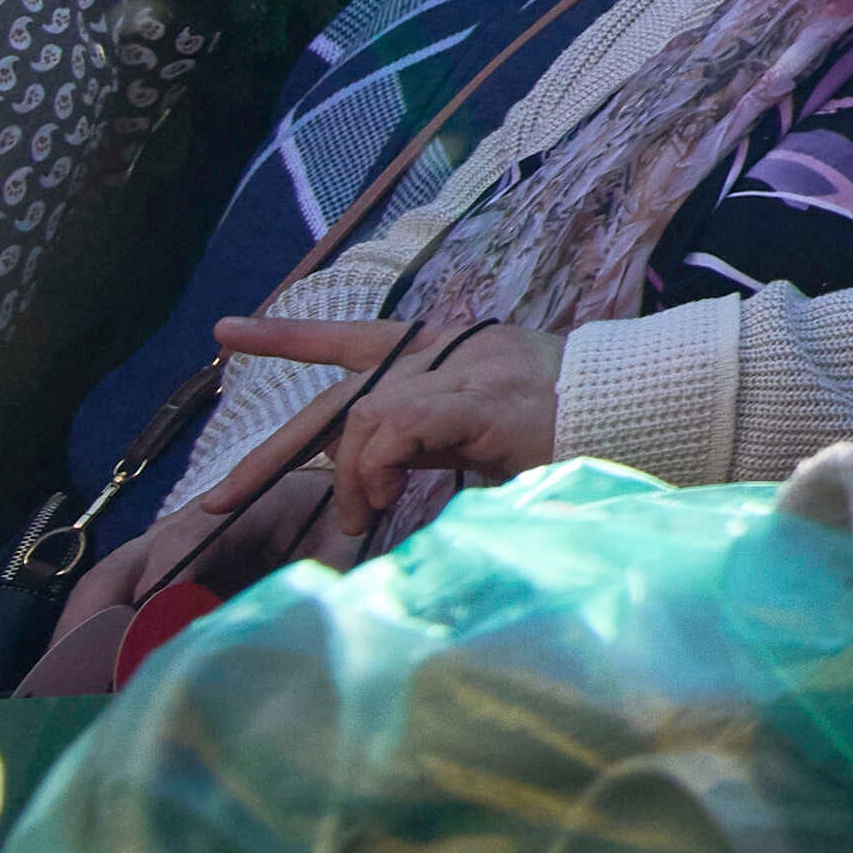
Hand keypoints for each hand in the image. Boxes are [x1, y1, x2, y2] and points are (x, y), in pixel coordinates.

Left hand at [208, 313, 568, 546]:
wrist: (634, 408)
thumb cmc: (565, 425)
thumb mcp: (478, 431)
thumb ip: (422, 434)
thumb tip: (357, 462)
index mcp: (441, 350)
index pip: (350, 338)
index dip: (287, 336)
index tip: (227, 333)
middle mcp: (442, 353)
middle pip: (337, 395)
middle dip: (271, 453)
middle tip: (218, 501)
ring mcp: (461, 374)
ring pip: (363, 415)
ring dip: (348, 477)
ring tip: (358, 519)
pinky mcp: (480, 403)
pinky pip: (400, 428)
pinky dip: (376, 466)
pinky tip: (377, 497)